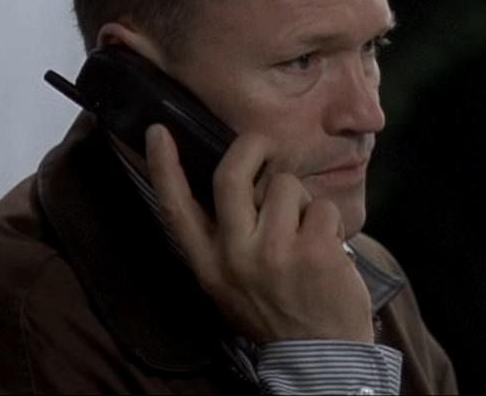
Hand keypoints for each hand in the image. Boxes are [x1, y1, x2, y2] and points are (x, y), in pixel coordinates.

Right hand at [145, 124, 373, 343]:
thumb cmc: (278, 311)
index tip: (156, 132)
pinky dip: (329, 220)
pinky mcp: (313, 249)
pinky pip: (321, 205)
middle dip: (252, 146)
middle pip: (231, 174)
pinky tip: (328, 246)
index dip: (162, 167)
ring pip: (285, 184)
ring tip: (306, 231)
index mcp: (208, 265)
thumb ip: (227, 238)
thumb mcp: (231, 285)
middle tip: (264, 144)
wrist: (320, 354)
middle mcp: (235, 256)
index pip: (175, 209)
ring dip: (301, 199)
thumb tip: (239, 183)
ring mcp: (274, 251)